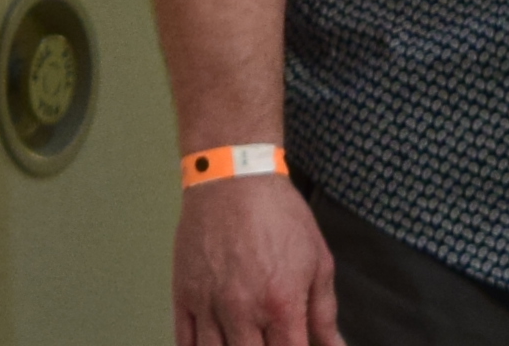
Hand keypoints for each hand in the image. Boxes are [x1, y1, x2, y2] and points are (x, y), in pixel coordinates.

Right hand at [172, 175, 338, 345]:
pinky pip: (184, 337)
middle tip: (269, 342)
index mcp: (281, 305)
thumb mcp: (317, 263)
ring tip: (242, 343)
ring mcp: (208, 301)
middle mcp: (242, 309)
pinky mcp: (184, 290)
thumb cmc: (279, 216)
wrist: (233, 178)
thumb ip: (324, 314)